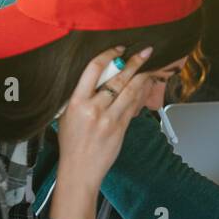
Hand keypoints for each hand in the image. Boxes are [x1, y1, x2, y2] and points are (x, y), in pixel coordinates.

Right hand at [57, 46, 153, 188]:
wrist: (79, 170)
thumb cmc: (72, 143)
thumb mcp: (68, 115)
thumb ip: (83, 97)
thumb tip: (101, 78)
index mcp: (76, 102)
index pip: (93, 70)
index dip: (108, 55)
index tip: (118, 49)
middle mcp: (94, 109)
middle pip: (118, 78)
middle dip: (134, 62)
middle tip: (145, 51)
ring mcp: (109, 119)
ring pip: (131, 91)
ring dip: (142, 76)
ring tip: (150, 66)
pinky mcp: (121, 128)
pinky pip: (135, 106)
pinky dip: (142, 94)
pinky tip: (146, 86)